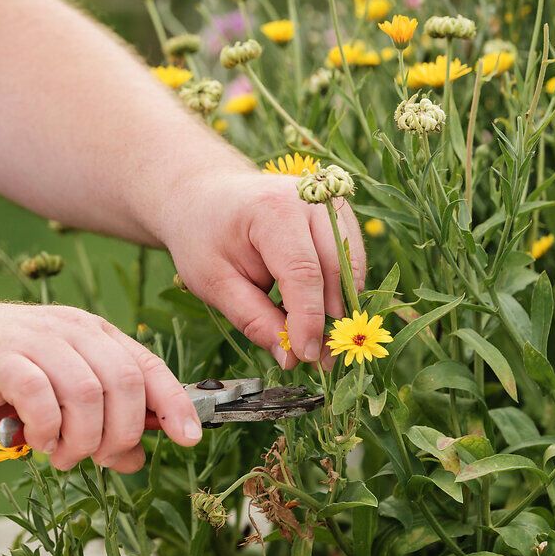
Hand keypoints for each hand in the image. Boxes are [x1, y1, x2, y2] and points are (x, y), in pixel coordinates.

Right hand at [0, 297, 201, 471]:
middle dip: (120, 434)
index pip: (146, 365)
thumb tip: (136, 458)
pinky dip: (49, 431)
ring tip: (62, 455)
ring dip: (83, 441)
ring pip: (90, 396)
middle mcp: (68, 329)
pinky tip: (36, 441)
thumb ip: (95, 418)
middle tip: (96, 458)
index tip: (190, 438)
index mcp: (87, 331)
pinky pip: (45, 400)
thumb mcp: (50, 391)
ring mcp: (36, 340)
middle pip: (124, 384)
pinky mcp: (3, 359)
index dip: (174, 403)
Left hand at [155, 166, 366, 369]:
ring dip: (339, 306)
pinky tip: (318, 310)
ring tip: (318, 340)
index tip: (307, 356)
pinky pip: (350, 258)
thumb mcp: (213, 281)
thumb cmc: (204, 236)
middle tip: (320, 361)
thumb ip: (253, 318)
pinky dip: (339, 288)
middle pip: (335, 268)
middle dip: (330, 319)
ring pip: (350, 265)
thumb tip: (291, 358)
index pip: (303, 272)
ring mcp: (328, 202)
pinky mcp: (337, 213)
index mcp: (272, 210)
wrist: (206, 194)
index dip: (309, 319)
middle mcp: (309, 199)